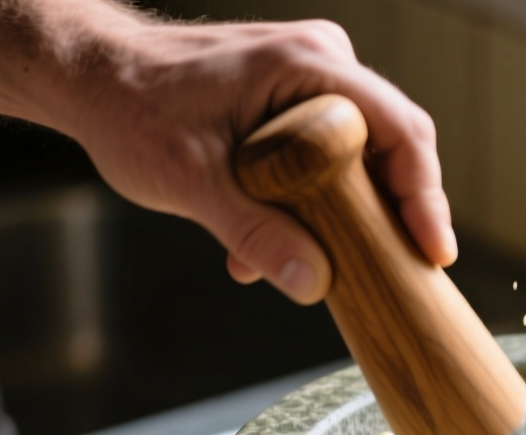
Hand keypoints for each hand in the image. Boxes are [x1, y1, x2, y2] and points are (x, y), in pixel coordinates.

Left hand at [68, 18, 455, 303]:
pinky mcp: (296, 93)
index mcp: (306, 65)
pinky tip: (289, 241)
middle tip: (409, 270)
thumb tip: (312, 284)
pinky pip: (335, 147)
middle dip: (398, 212)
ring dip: (354, 211)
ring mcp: (312, 72)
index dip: (425, 196)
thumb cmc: (131, 107)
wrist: (92, 75)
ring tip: (337, 265)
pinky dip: (324, 197)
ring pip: (365, 150)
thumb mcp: (192, 182)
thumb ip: (255, 233)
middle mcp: (321, 58)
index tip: (433, 251)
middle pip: (394, 141)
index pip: (399, 129)